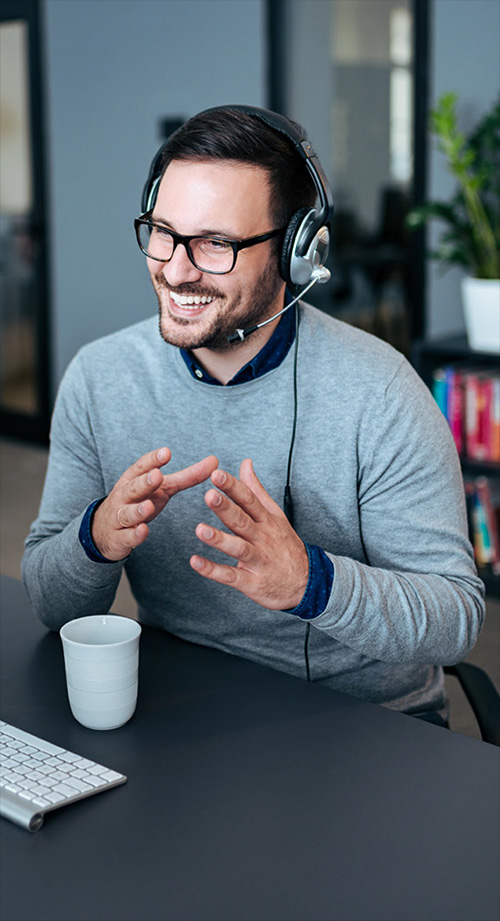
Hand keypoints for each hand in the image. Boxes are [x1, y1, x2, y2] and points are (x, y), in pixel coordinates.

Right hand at [92, 448, 217, 560]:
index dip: (153, 460)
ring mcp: (119, 517)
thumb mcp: (163, 488)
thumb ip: (188, 476)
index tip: (167, 452)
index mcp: (133, 480)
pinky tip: (143, 530)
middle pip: (133, 488)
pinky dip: (135, 534)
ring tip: (147, 505)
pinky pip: (127, 536)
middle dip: (144, 482)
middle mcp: (124, 496)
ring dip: (137, 510)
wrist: (105, 530)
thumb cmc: (140, 501)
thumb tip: (215, 461)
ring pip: (127, 513)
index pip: (141, 467)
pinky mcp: (119, 538)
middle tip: (157, 475)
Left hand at [190, 458, 308, 609]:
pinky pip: (230, 576)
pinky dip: (213, 570)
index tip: (216, 475)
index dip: (233, 487)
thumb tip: (245, 463)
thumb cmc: (285, 545)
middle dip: (226, 509)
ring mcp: (258, 560)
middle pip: (243, 521)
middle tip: (209, 496)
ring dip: (219, 539)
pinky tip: (196, 562)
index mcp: (267, 521)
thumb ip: (256, 490)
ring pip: (238, 548)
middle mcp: (263, 538)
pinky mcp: (252, 582)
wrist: (307, 582)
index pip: (249, 500)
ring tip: (200, 530)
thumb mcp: (275, 515)